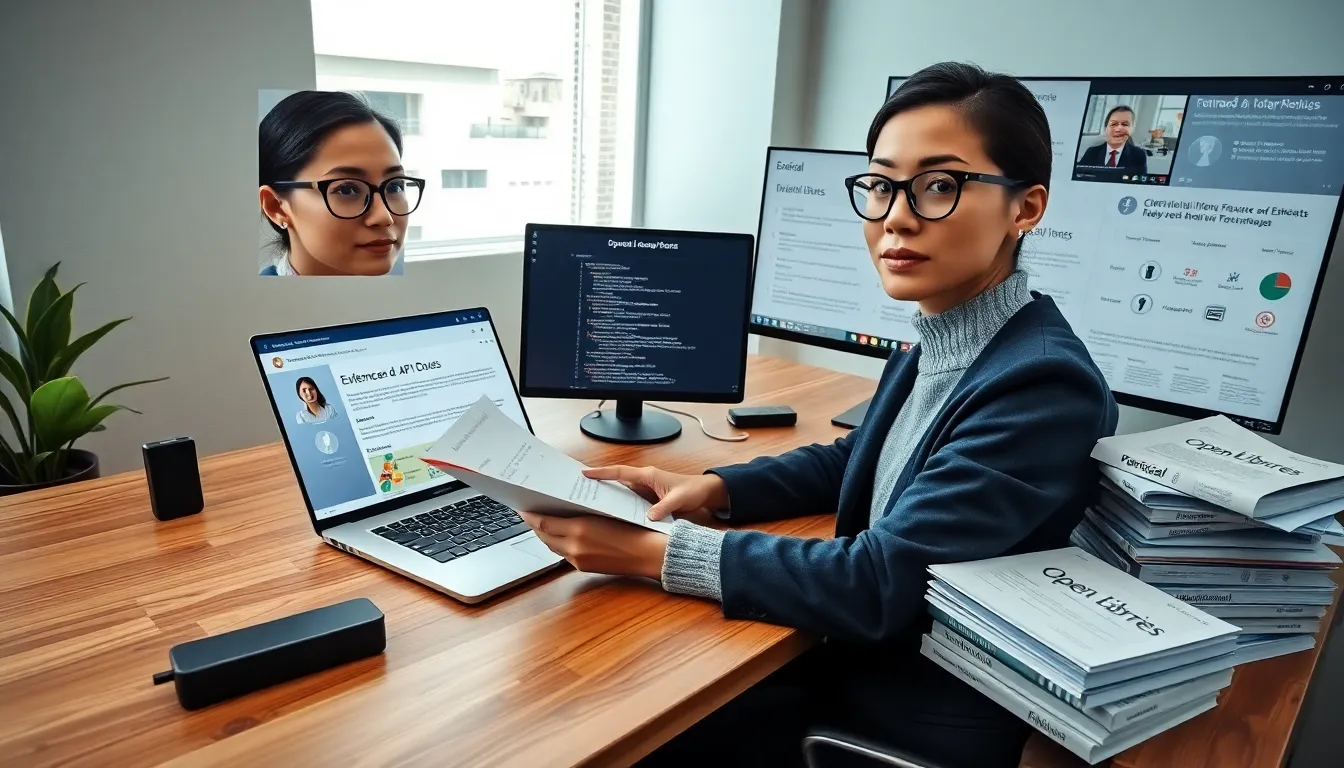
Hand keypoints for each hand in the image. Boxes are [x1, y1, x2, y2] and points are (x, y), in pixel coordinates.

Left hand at [519, 511, 667, 579]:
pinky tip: (561, 537)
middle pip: (543, 536)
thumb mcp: (604, 513)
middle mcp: (574, 546)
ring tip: (543, 524)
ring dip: (545, 536)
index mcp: (579, 529)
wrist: (648, 554)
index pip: (543, 523)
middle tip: (529, 515)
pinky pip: (563, 555)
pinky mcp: (583, 568)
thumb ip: (580, 513)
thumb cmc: (631, 528)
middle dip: (535, 526)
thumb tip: (563, 509)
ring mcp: (578, 559)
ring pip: (552, 546)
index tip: (523, 509)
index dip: (530, 517)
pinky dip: (558, 545)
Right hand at [581, 465, 729, 521]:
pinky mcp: (646, 499)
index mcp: (648, 475)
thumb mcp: (679, 499)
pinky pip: (628, 501)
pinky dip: (619, 506)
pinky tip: (610, 516)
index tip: (585, 473)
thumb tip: (649, 517)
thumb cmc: (693, 490)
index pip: (620, 472)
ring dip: (606, 496)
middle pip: (615, 481)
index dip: (602, 473)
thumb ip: (664, 507)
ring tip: (588, 504)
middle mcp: (643, 480)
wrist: (704, 493)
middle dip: (597, 484)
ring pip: (620, 492)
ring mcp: (644, 490)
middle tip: (578, 490)